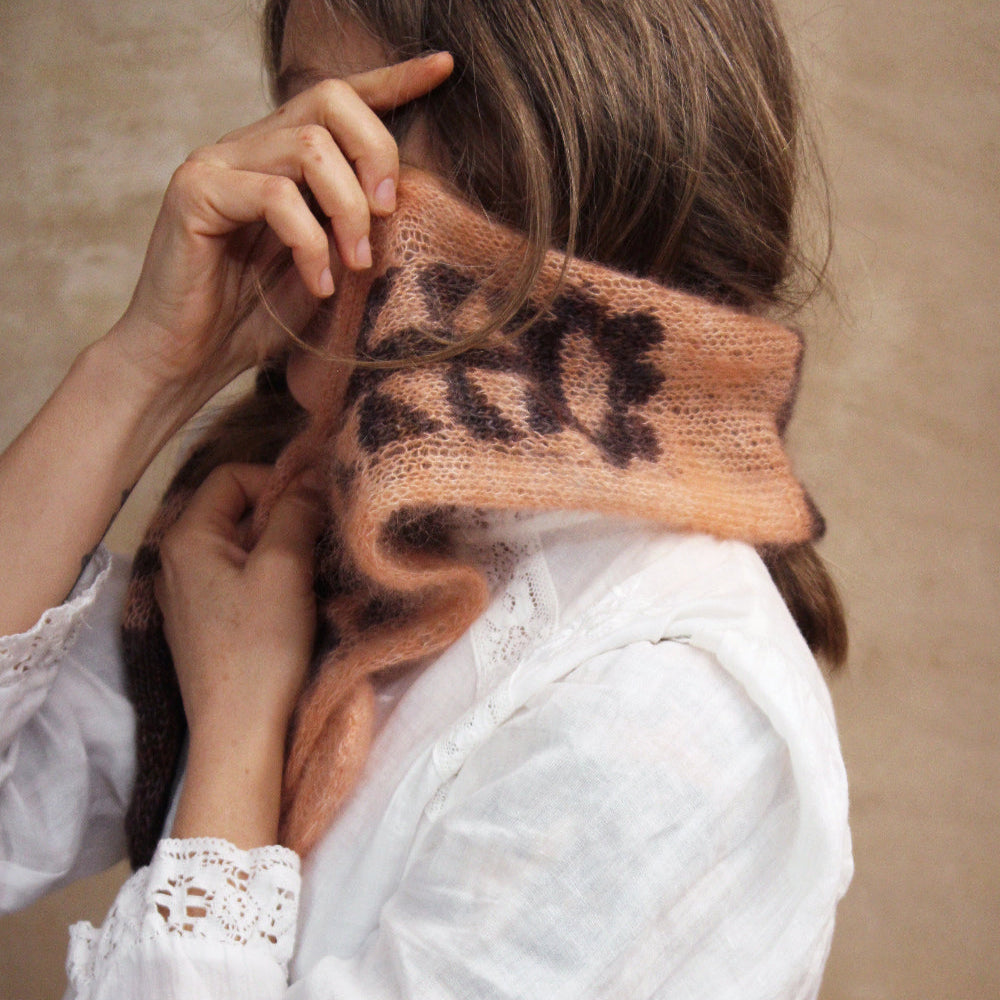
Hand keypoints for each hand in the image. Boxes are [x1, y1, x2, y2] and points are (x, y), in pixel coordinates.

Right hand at [107, 53, 453, 414]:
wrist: (188, 360)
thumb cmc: (256, 319)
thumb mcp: (327, 267)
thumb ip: (355, 229)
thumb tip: (403, 200)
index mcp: (284, 157)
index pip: (341, 99)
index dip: (393, 79)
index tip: (443, 70)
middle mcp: (251, 146)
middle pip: (330, 99)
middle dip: (376, 153)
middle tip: (387, 214)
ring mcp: (219, 163)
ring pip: (309, 148)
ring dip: (348, 210)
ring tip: (355, 263)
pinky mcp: (195, 192)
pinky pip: (276, 197)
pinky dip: (310, 244)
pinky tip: (317, 285)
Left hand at [155, 464, 324, 740]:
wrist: (239, 730)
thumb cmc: (259, 647)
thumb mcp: (284, 568)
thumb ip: (295, 513)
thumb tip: (311, 476)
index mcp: (187, 538)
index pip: (233, 476)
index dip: (277, 482)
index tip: (313, 510)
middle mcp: (176, 560)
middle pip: (235, 510)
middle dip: (282, 517)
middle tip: (318, 541)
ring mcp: (187, 595)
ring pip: (240, 546)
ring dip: (279, 549)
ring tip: (310, 572)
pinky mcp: (203, 623)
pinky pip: (237, 579)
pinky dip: (267, 578)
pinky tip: (292, 602)